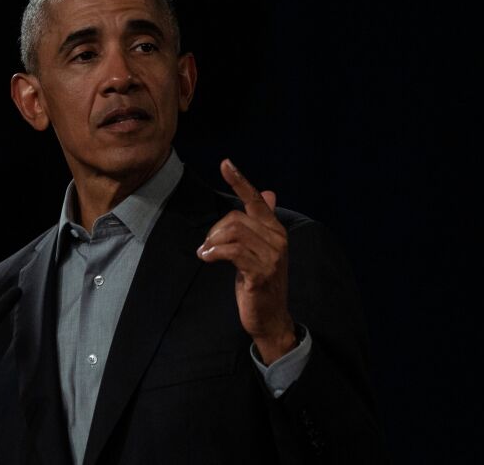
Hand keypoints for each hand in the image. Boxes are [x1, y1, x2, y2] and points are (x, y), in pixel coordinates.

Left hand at [196, 159, 295, 364]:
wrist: (271, 319)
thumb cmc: (260, 283)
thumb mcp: (260, 250)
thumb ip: (260, 223)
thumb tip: (269, 193)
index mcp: (276, 231)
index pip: (257, 200)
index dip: (240, 181)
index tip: (226, 163)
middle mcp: (278, 239)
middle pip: (236, 218)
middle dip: (214, 230)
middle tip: (207, 247)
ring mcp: (272, 256)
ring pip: (233, 233)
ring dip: (212, 243)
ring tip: (205, 254)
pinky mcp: (261, 273)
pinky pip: (232, 251)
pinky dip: (214, 253)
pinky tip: (206, 258)